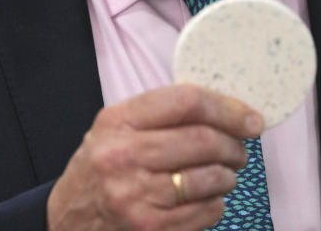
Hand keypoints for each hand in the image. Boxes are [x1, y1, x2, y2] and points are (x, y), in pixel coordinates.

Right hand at [46, 83, 263, 230]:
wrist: (69, 218)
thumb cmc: (103, 166)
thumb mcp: (118, 127)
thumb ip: (163, 114)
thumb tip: (229, 109)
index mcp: (119, 120)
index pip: (187, 102)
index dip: (228, 108)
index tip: (251, 118)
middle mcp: (123, 156)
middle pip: (204, 140)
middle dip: (234, 145)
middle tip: (240, 149)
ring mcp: (135, 195)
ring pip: (210, 178)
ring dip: (228, 176)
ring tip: (225, 174)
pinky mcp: (149, 227)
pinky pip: (206, 212)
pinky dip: (216, 204)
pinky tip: (206, 198)